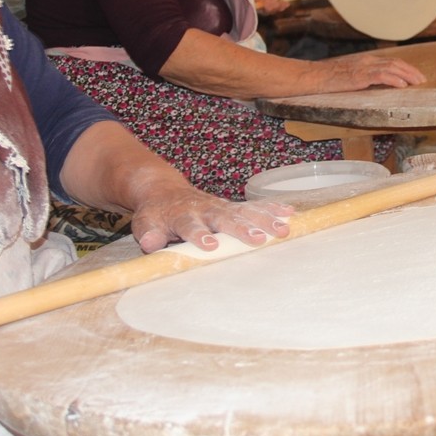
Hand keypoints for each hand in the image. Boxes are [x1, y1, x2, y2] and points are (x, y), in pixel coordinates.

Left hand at [126, 176, 295, 253]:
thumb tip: (150, 243)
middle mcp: (206, 208)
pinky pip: (255, 206)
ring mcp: (222, 206)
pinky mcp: (233, 207)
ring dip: (265, 220)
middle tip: (257, 238)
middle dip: (241, 228)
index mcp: (182, 215)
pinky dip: (272, 208)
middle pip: (225, 218)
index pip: (190, 225)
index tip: (210, 245)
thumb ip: (148, 234)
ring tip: (283, 229)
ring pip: (245, 211)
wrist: (165, 190)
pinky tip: (290, 213)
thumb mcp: (145, 224)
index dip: (199, 235)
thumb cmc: (156, 214)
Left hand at [247, 0, 290, 13]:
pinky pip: (266, 11)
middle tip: (285, 4)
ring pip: (272, 9)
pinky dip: (270, 8)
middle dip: (281, 5)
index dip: (283, 1)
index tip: (288, 2)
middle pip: (276, 5)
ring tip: (277, 3)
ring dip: (276, 6)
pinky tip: (269, 3)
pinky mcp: (257, 8)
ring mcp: (260, 4)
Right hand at [316, 53, 426, 92]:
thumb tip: (376, 84)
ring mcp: (364, 68)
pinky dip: (394, 80)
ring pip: (391, 68)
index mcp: (366, 60)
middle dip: (410, 71)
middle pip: (395, 63)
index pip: (390, 61)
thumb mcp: (350, 75)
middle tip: (422, 79)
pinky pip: (381, 76)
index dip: (405, 67)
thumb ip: (363, 77)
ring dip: (406, 75)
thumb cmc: (328, 78)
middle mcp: (367, 61)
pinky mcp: (359, 76)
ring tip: (417, 82)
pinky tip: (402, 85)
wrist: (314, 76)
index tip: (415, 75)